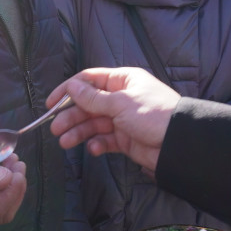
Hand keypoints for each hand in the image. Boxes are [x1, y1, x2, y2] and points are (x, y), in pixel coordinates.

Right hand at [0, 141, 25, 227]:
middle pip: (4, 212)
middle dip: (16, 187)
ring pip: (2, 212)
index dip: (13, 188)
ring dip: (12, 188)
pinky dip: (3, 191)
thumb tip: (7, 179)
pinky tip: (2, 172)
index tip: (16, 165)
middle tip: (16, 161)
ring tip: (10, 163)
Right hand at [46, 68, 178, 175]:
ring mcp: (122, 119)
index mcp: (122, 81)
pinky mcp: (125, 139)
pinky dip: (96, 144)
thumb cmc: (153, 114)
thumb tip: (71, 88)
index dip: (68, 90)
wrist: (179, 144)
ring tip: (65, 142)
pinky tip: (93, 149)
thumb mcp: (120, 103)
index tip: (51, 103)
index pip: (88, 80)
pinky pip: (105, 140)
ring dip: (78, 132)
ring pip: (93, 124)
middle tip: (55, 128)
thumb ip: (92, 98)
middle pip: (87, 104)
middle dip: (70, 116)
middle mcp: (120, 98)